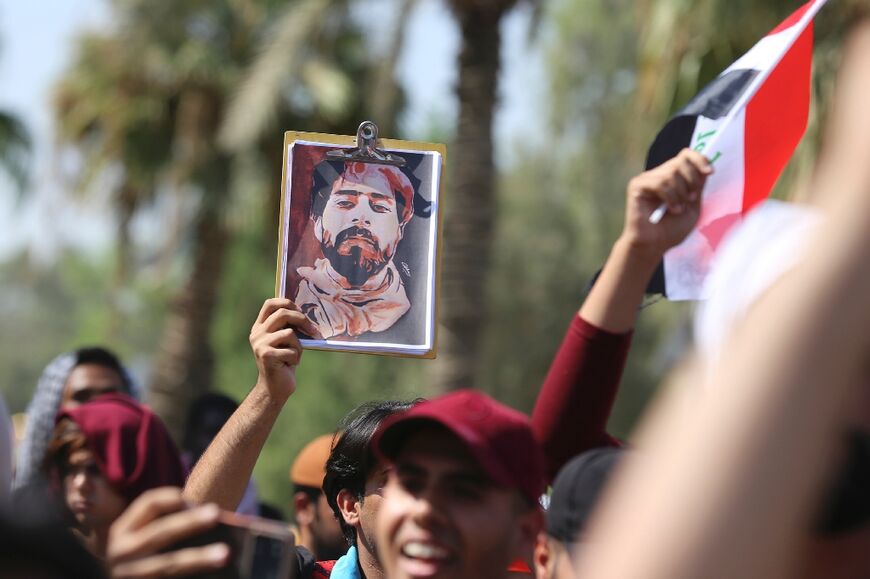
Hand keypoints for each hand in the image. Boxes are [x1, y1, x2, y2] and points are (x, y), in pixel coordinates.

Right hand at [107, 487, 228, 577]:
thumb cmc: (144, 558)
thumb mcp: (142, 539)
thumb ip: (169, 526)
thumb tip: (215, 521)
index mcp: (122, 530)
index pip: (149, 503)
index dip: (173, 497)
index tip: (196, 499)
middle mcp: (121, 552)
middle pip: (159, 532)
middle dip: (189, 523)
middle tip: (216, 515)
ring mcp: (128, 576)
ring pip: (168, 565)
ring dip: (199, 558)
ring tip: (225, 554)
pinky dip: (194, 578)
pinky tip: (214, 577)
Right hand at [249, 298, 320, 399]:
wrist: (274, 388)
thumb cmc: (284, 362)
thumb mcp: (285, 341)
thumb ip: (288, 327)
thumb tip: (306, 311)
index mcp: (260, 327)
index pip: (270, 303)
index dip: (287, 302)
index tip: (301, 311)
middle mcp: (257, 333)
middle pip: (282, 313)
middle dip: (302, 320)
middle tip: (313, 330)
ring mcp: (260, 344)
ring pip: (290, 333)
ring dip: (299, 346)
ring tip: (294, 356)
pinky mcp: (266, 355)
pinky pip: (291, 350)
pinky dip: (296, 358)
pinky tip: (290, 365)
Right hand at [622, 148, 712, 256]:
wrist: (653, 246)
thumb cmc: (672, 230)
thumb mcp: (693, 206)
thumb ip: (698, 186)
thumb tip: (705, 167)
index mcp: (673, 177)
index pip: (686, 155)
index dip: (700, 159)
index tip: (710, 172)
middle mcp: (659, 174)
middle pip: (681, 161)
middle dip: (692, 180)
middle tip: (691, 199)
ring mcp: (647, 179)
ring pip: (672, 173)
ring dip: (680, 193)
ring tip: (678, 209)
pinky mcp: (637, 186)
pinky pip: (659, 182)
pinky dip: (670, 197)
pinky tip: (670, 209)